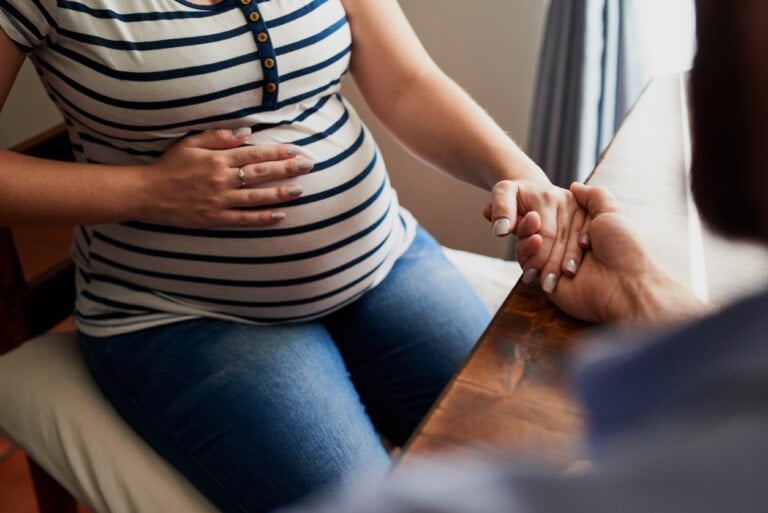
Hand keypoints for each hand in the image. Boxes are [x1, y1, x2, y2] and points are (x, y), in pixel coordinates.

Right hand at [137, 129, 312, 227]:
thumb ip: (218, 137)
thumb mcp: (190, 143)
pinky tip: (280, 215)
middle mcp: (222, 179)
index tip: (296, 151)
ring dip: (280, 193)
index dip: (277, 152)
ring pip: (257, 196)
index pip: (254, 153)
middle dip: (286, 169)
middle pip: (260, 173)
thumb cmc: (169, 166)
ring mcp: (220, 200)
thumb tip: (246, 133)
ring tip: (300, 190)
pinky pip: (244, 218)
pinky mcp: (216, 218)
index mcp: (217, 158)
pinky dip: (263, 218)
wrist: (147, 194)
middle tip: (308, 166)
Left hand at [483, 178, 587, 291]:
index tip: (528, 275)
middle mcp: (565, 199)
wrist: (531, 186)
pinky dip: (580, 253)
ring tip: (555, 284)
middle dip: (551, 265)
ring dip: (566, 264)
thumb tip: (501, 230)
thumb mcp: (503, 194)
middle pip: (561, 239)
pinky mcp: (587, 213)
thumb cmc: (515, 195)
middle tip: (545, 286)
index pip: (545, 233)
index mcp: (545, 196)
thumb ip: (501, 210)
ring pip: (575, 240)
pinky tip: (574, 270)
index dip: (537, 256)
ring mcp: (579, 207)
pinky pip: (587, 235)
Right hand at [517, 183, 701, 323]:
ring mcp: (558, 267)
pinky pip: (530, 267)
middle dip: (533, 224)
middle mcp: (571, 250)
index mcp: (585, 234)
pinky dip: (527, 255)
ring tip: (534, 231)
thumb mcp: (612, 211)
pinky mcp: (550, 284)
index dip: (545, 211)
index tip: (540, 207)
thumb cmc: (623, 246)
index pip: (555, 219)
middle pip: (540, 233)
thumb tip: (575, 186)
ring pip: (531, 249)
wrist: (626, 285)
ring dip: (528, 238)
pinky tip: (533, 244)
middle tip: (533, 216)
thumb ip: (593, 196)